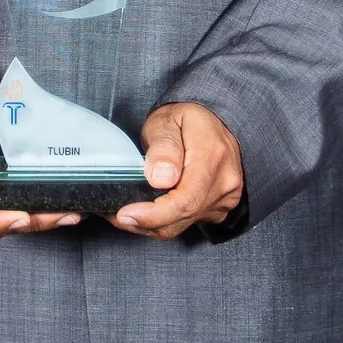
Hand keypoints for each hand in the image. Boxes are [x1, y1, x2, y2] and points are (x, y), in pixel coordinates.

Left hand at [111, 102, 244, 239]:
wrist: (212, 121)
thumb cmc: (185, 119)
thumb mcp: (166, 121)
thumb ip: (164, 148)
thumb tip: (160, 179)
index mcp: (212, 156)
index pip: (185, 199)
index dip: (153, 214)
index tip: (125, 215)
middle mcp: (224, 181)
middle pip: (182, 216)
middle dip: (145, 222)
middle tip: (116, 214)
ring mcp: (225, 197)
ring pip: (183, 224)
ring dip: (152, 224)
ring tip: (128, 210)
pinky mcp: (220, 207)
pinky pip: (188, 222)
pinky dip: (165, 221)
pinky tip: (148, 210)